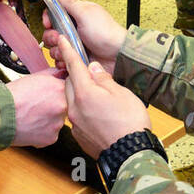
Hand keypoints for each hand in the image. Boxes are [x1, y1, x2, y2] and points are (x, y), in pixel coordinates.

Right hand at [7, 69, 67, 146]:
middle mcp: (63, 107)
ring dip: (48, 120)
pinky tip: (31, 126)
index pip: (69, 90)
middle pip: (64, 106)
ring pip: (57, 121)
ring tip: (32, 116)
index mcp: (60, 89)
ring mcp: (58, 124)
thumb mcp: (35, 77)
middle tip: (39, 106)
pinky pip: (50, 134)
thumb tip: (62, 73)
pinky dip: (43, 131)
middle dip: (54, 106)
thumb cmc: (13, 95)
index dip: (59, 92)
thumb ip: (53, 74)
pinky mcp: (51, 138)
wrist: (0, 114)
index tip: (51, 94)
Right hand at [39, 0, 124, 75]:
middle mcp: (73, 29)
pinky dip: (63, 61)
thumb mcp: (85, 13)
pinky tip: (72, 59)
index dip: (48, 19)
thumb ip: (69, 1)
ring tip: (71, 50)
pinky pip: (61, 59)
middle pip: (50, 32)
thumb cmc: (106, 33)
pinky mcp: (75, 57)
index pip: (53, 14)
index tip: (48, 23)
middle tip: (62, 38)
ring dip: (59, 50)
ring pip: (54, 47)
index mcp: (75, 15)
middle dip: (52, 37)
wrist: (117, 55)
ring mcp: (74, 44)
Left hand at [52, 34, 149, 157]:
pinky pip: (77, 116)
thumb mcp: (121, 93)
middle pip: (70, 83)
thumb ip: (103, 79)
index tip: (63, 38)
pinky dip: (84, 111)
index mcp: (85, 93)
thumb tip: (92, 68)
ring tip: (99, 97)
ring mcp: (75, 123)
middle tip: (90, 73)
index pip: (73, 65)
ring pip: (73, 101)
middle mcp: (75, 108)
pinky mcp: (79, 136)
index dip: (68, 50)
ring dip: (81, 94)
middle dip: (77, 75)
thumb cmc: (130, 122)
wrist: (130, 155)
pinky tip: (99, 115)